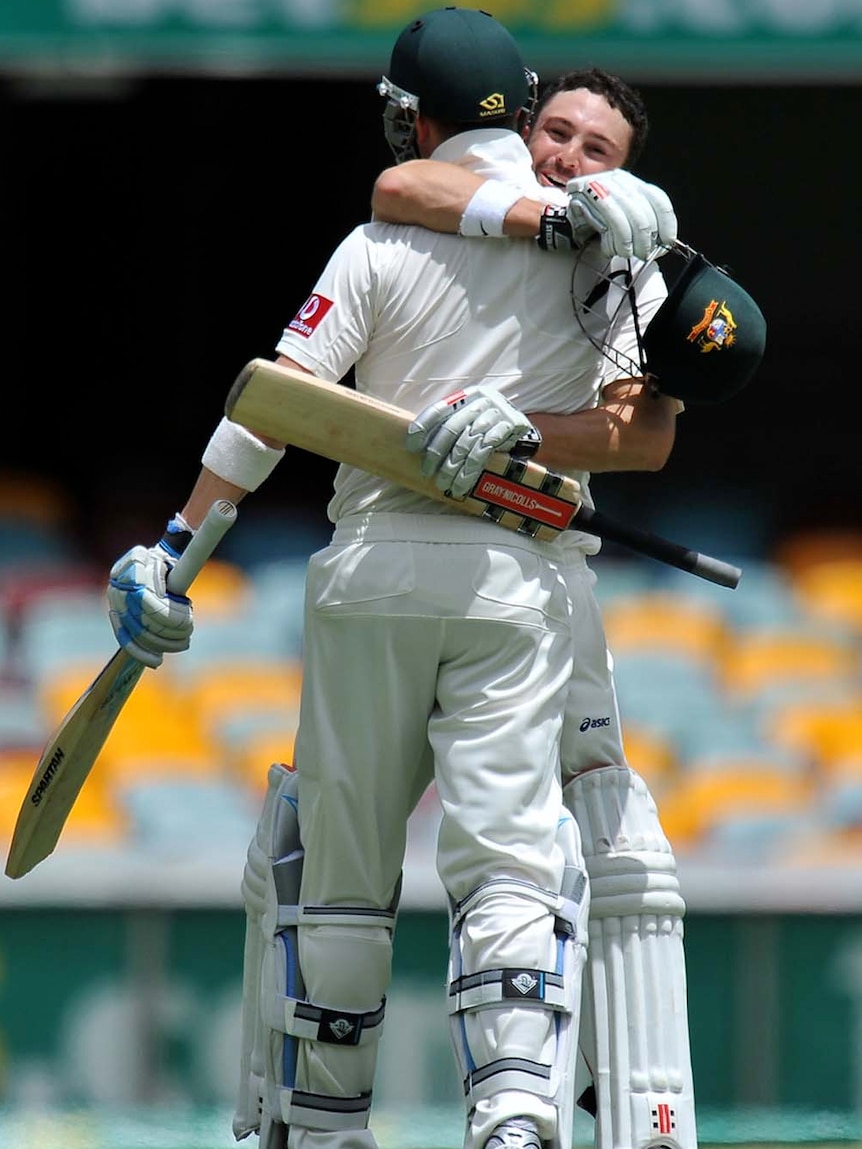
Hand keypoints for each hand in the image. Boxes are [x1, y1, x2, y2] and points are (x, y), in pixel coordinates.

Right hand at [107, 540, 193, 668]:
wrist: (151, 564)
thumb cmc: (168, 559)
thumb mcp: (176, 555)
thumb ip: (181, 559)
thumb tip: (183, 562)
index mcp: (133, 566)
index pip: (147, 599)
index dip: (167, 613)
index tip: (188, 618)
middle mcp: (118, 586)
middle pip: (144, 618)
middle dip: (170, 629)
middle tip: (189, 631)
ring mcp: (115, 603)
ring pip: (137, 632)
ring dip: (163, 642)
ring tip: (183, 642)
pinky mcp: (117, 618)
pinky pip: (126, 639)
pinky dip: (141, 652)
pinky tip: (156, 661)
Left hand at [405, 385, 540, 498]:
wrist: (522, 425)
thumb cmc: (488, 425)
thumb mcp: (470, 418)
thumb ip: (450, 426)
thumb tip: (418, 447)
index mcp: (466, 396)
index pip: (439, 410)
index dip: (423, 427)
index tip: (411, 446)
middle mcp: (481, 401)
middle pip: (451, 428)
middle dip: (436, 453)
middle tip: (427, 471)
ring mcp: (496, 413)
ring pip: (467, 444)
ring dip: (453, 468)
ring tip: (444, 484)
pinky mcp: (509, 427)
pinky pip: (484, 452)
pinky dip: (470, 470)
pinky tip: (462, 484)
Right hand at [566, 169, 677, 259]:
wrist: (566, 218)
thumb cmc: (596, 221)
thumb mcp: (622, 217)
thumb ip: (641, 222)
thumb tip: (661, 242)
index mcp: (632, 182)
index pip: (658, 199)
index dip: (667, 223)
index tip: (667, 242)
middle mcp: (620, 180)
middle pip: (645, 213)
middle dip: (647, 240)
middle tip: (644, 254)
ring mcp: (604, 186)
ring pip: (631, 219)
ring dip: (631, 244)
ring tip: (627, 254)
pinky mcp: (589, 198)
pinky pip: (612, 222)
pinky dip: (615, 241)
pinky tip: (612, 249)